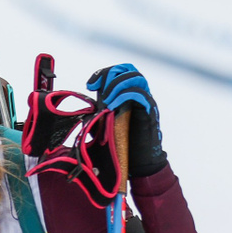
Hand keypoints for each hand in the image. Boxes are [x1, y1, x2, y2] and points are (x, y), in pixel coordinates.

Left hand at [86, 63, 165, 177]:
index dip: (104, 73)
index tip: (90, 85)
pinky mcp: (149, 112)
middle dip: (110, 75)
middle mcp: (139, 95)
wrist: (140, 162)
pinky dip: (123, 96)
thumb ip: (98, 113)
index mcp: (128, 95)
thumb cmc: (124, 144)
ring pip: (136, 78)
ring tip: (106, 100)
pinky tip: (112, 106)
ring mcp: (145, 102)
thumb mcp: (106, 124)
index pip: (120, 71)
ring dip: (116, 85)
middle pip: (128, 69)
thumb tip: (82, 108)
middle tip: (98, 90)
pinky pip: (139, 94)